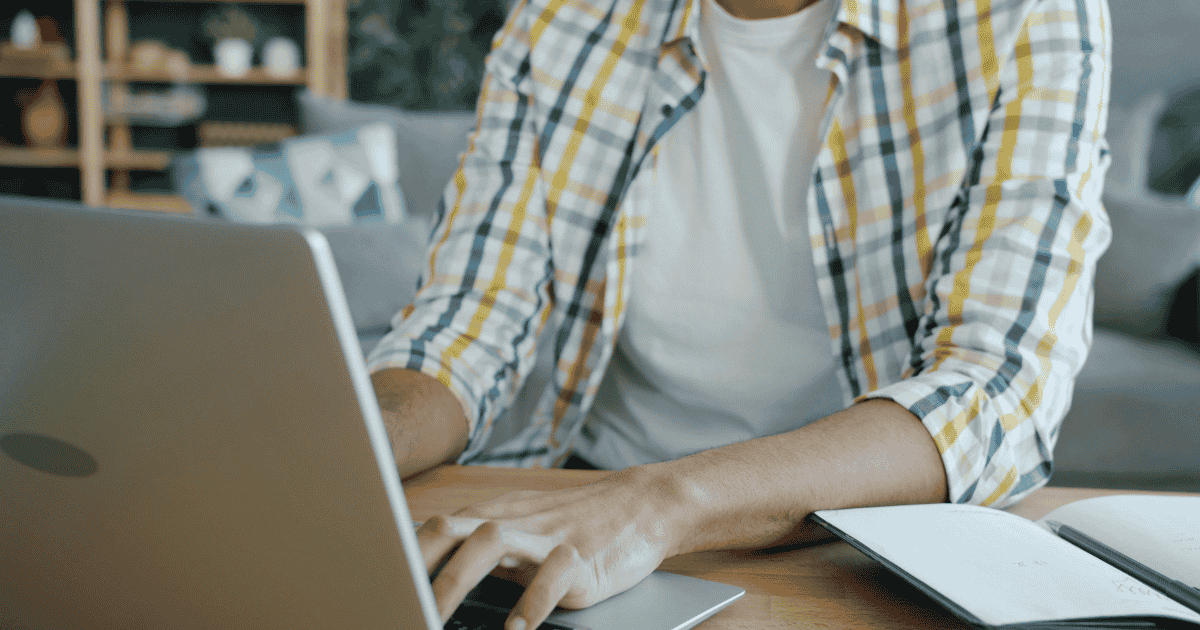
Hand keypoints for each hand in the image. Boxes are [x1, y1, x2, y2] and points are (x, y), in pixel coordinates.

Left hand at [415, 466, 678, 629]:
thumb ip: (478, 551)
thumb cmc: (573, 526)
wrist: (641, 506)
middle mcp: (512, 521)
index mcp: (490, 517)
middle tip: (393, 603)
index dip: (398, 557)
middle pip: (451, 532)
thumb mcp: (520, 533)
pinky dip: (530, 603)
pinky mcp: (580, 556)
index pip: (432, 531)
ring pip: (491, 545)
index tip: (372, 586)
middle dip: (416, 569)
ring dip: (456, 581)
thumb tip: (427, 581)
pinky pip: (551, 576)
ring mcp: (546, 536)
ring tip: (434, 618)